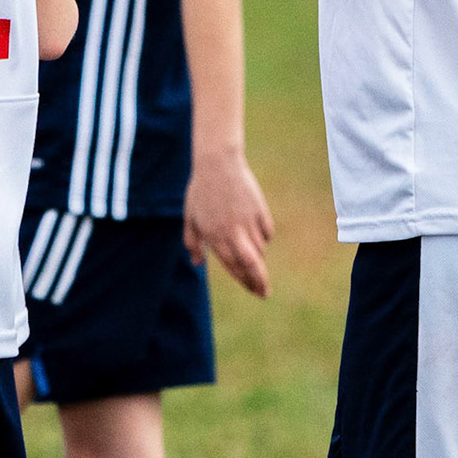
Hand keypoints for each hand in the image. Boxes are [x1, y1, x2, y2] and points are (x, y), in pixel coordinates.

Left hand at [183, 148, 273, 297]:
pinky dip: (264, 237)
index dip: (244, 283)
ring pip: (259, 249)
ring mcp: (248, 222)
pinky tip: (258, 236)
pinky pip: (266, 231)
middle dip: (259, 282)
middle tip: (264, 293)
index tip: (253, 292)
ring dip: (258, 258)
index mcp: (214, 237)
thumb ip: (192, 242)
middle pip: (252, 265)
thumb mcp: (190, 218)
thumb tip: (197, 263)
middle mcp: (233, 233)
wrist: (218, 163)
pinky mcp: (260, 210)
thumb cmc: (201, 191)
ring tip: (256, 261)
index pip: (232, 268)